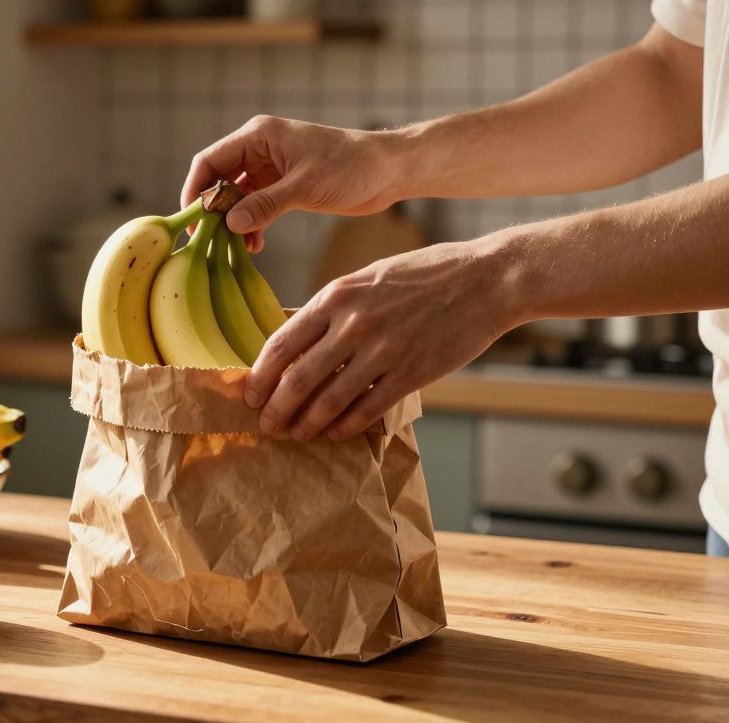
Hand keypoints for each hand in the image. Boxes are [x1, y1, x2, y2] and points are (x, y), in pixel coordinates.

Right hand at [182, 115, 404, 251]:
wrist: (388, 171)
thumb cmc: (351, 166)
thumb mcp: (305, 186)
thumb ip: (266, 204)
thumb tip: (230, 223)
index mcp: (259, 136)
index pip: (210, 161)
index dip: (196, 190)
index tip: (192, 221)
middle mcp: (259, 150)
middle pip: (218, 180)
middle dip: (213, 211)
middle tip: (209, 241)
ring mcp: (270, 169)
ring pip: (236, 198)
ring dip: (233, 222)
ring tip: (236, 247)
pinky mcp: (283, 187)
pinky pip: (254, 207)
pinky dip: (251, 225)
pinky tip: (255, 245)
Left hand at [244, 240, 515, 439]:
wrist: (486, 279)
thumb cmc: (424, 275)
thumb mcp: (366, 278)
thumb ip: (331, 308)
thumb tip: (295, 339)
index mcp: (335, 296)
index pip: (281, 343)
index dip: (259, 375)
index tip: (249, 394)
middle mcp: (353, 325)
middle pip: (297, 379)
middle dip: (276, 409)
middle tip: (266, 425)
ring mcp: (382, 351)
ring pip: (329, 401)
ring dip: (307, 423)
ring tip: (296, 434)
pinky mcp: (411, 373)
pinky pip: (367, 410)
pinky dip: (346, 426)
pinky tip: (335, 433)